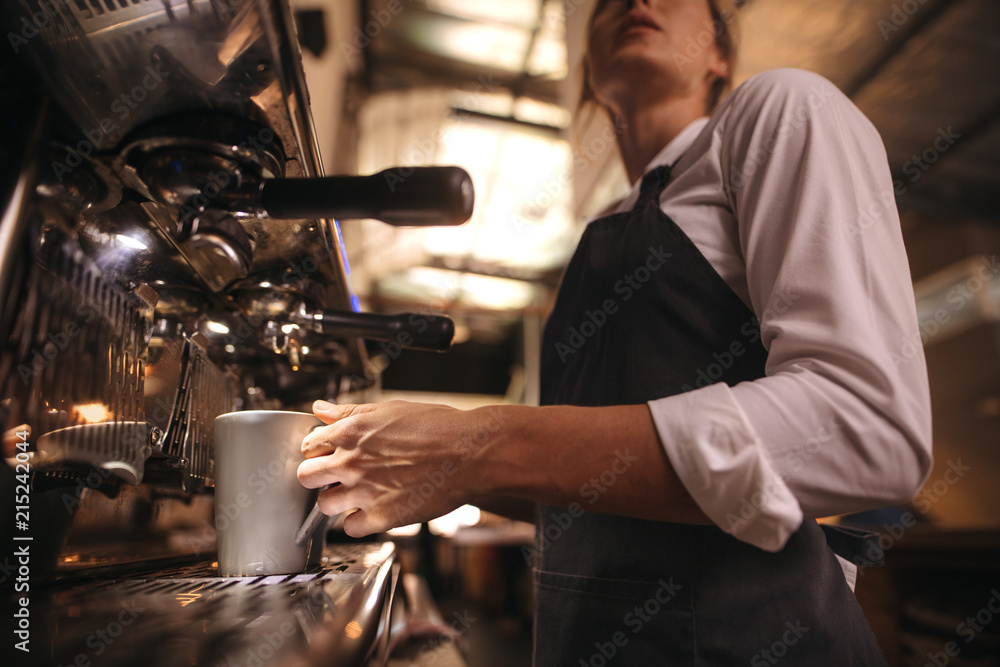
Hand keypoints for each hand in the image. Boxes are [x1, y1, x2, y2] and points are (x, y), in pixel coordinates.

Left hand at [297, 400, 505, 536]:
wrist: (470, 453)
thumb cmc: (438, 427)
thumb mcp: (389, 409)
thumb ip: (349, 411)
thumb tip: (322, 408)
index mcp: (351, 432)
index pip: (308, 446)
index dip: (318, 450)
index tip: (328, 454)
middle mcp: (352, 462)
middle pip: (306, 477)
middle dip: (317, 477)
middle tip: (336, 476)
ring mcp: (365, 492)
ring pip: (324, 506)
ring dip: (337, 501)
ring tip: (357, 494)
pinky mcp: (382, 517)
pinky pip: (351, 528)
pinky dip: (359, 522)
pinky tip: (373, 509)